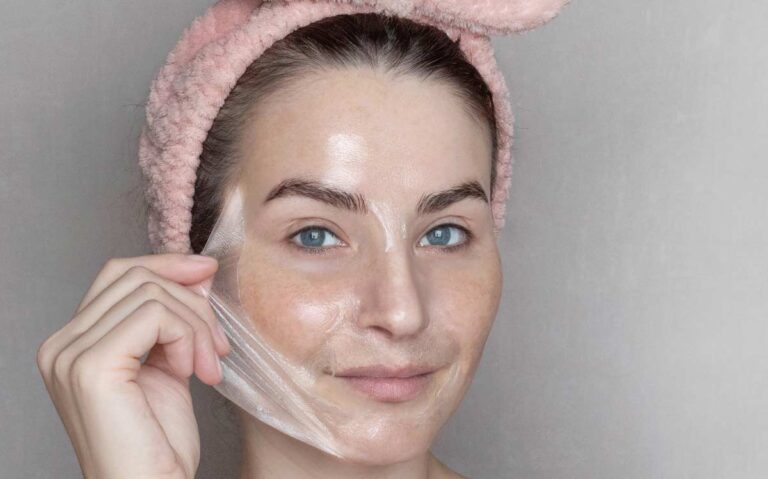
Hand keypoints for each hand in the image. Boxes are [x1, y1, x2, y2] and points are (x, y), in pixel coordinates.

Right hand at [36, 253, 230, 478]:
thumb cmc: (160, 444)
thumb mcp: (170, 365)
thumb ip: (175, 320)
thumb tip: (198, 272)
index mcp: (75, 344)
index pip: (119, 274)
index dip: (168, 265)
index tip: (208, 273)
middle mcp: (62, 346)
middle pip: (135, 276)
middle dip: (191, 301)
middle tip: (218, 345)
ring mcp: (70, 355)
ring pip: (151, 293)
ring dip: (196, 326)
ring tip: (207, 367)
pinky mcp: (91, 366)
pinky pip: (155, 315)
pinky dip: (187, 337)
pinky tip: (193, 373)